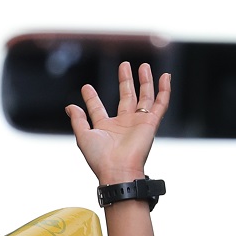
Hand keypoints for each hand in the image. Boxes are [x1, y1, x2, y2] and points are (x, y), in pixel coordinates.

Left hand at [67, 61, 168, 186]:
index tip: (86, 88)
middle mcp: (123, 123)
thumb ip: (78, 120)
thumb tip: (69, 107)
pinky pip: (161, 103)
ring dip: (144, 81)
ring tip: (142, 66)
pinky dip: (165, 90)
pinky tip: (166, 77)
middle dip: (125, 81)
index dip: (91, 98)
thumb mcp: (83, 136)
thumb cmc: (100, 158)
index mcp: (106, 127)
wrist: (118, 170)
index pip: (98, 108)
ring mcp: (138, 122)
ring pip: (145, 97)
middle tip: (123, 65)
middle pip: (126, 97)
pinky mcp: (151, 123)